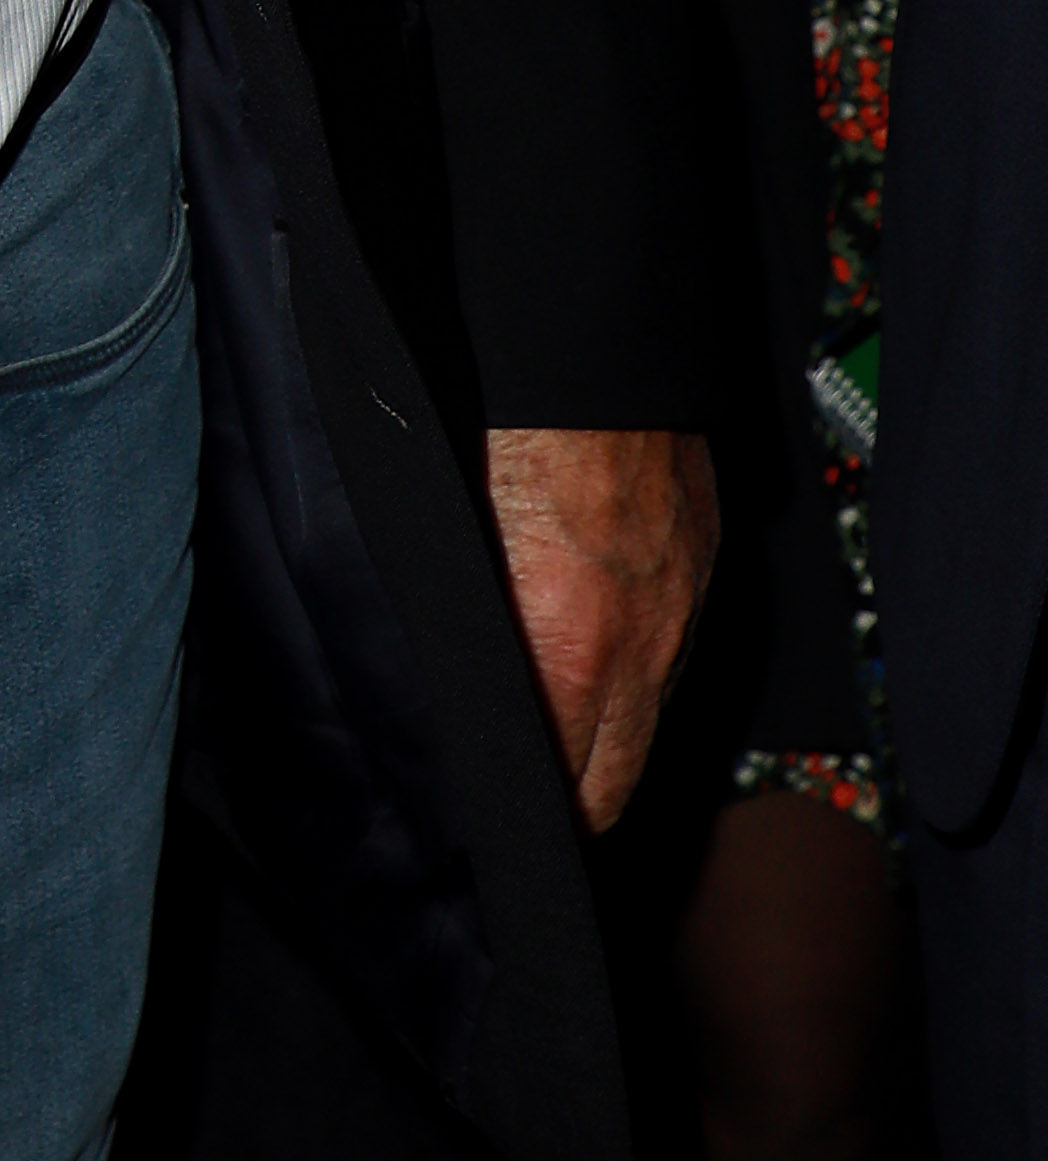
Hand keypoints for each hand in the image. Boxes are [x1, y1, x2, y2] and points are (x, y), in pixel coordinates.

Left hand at [485, 422, 719, 829]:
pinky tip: (595, 645)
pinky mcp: (703, 561)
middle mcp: (643, 641)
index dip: (529, 813)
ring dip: (607, 732)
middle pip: (617, 782)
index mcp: (571, 645)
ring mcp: (682, 604)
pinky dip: (637, 666)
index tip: (497, 818)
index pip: (566, 790)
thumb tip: (466, 699)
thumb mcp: (457, 545)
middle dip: (573, 803)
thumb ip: (473, 637)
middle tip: (525, 803)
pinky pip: (671, 649)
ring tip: (555, 729)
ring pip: (649, 716)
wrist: (587, 343)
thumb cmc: (501, 431)